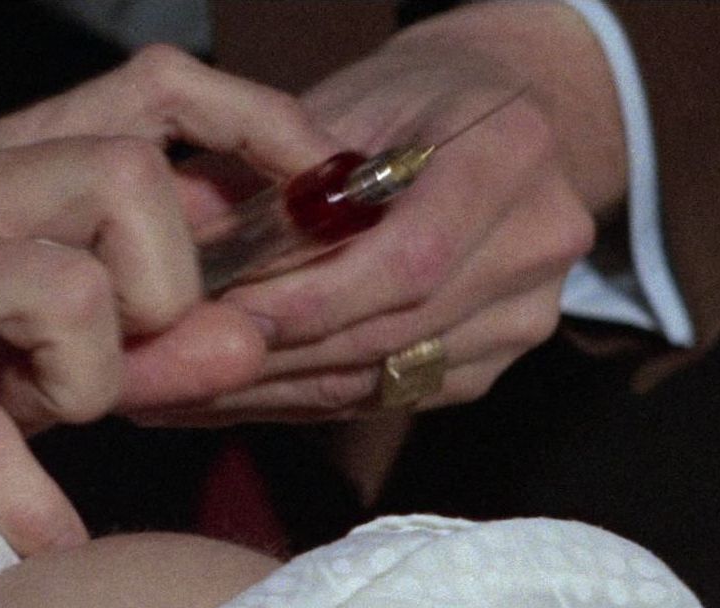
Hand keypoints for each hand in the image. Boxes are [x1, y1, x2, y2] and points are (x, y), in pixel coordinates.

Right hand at [0, 51, 332, 553]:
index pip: (153, 93)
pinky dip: (32, 502)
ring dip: (95, 380)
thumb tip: (250, 336)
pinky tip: (47, 545)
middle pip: (137, 179)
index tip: (319, 184)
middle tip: (123, 362)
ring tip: (33, 417)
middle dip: (172, 289)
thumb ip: (125, 334)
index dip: (255, 124)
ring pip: (82, 289)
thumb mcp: (2, 343)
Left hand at [130, 0, 625, 422]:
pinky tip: (235, 389)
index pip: (411, 258)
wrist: (499, 120)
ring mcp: (528, 311)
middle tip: (179, 358)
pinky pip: (390, 395)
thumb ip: (277, 169)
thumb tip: (181, 235)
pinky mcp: (494, 361)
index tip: (224, 311)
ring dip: (279, 385)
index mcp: (511, 152)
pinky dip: (306, 395)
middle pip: (397, 327)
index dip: (315, 297)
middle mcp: (540, 240)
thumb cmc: (409, 99)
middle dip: (280, 348)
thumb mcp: (345, 104)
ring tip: (186, 380)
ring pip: (387, 374)